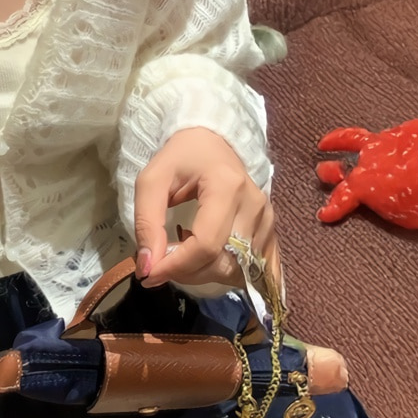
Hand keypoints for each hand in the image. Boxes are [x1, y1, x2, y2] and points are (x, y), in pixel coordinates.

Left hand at [132, 128, 274, 287]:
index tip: (150, 274)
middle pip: (225, 262)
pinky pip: (257, 268)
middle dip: (188, 272)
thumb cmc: (180, 159)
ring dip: (205, 273)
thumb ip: (147, 222)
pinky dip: (231, 274)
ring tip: (184, 251)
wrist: (211, 142)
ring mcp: (267, 219)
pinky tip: (211, 265)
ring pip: (238, 270)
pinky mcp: (271, 230)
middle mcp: (254, 205)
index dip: (177, 266)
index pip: (206, 244)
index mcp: (227, 187)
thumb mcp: (151, 181)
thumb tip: (149, 266)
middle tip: (161, 264)